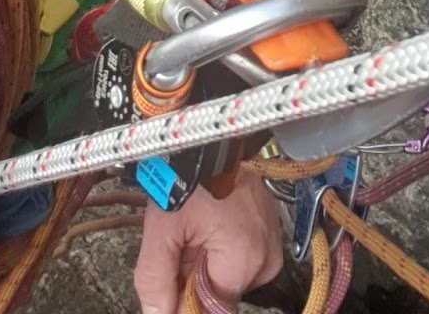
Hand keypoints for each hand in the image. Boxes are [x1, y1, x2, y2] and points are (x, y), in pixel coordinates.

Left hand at [133, 170, 282, 313]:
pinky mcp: (272, 225)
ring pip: (233, 274)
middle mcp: (267, 254)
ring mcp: (273, 238)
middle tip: (182, 244)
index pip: (215, 311)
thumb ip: (155, 280)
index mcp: (245, 258)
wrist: (208, 132)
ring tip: (197, 227)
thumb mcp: (162, 228)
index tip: (172, 284)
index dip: (187, 302)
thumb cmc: (188, 169)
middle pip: (224, 292)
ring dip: (210, 262)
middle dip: (196, 277)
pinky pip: (245, 253)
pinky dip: (225, 245)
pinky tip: (213, 222)